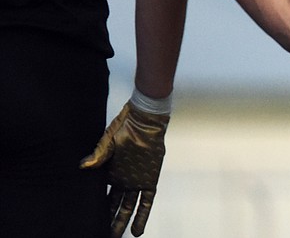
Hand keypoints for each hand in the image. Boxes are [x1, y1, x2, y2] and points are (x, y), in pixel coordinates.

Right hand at [80, 102, 169, 236]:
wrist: (144, 119)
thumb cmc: (124, 127)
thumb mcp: (108, 141)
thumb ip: (98, 156)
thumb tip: (83, 166)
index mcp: (111, 173)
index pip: (103, 196)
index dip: (98, 209)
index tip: (89, 219)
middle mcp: (123, 180)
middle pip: (115, 206)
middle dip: (110, 221)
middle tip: (104, 235)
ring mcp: (136, 180)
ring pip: (129, 207)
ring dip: (124, 222)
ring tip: (118, 237)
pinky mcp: (149, 179)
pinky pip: (147, 201)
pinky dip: (142, 215)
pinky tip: (137, 230)